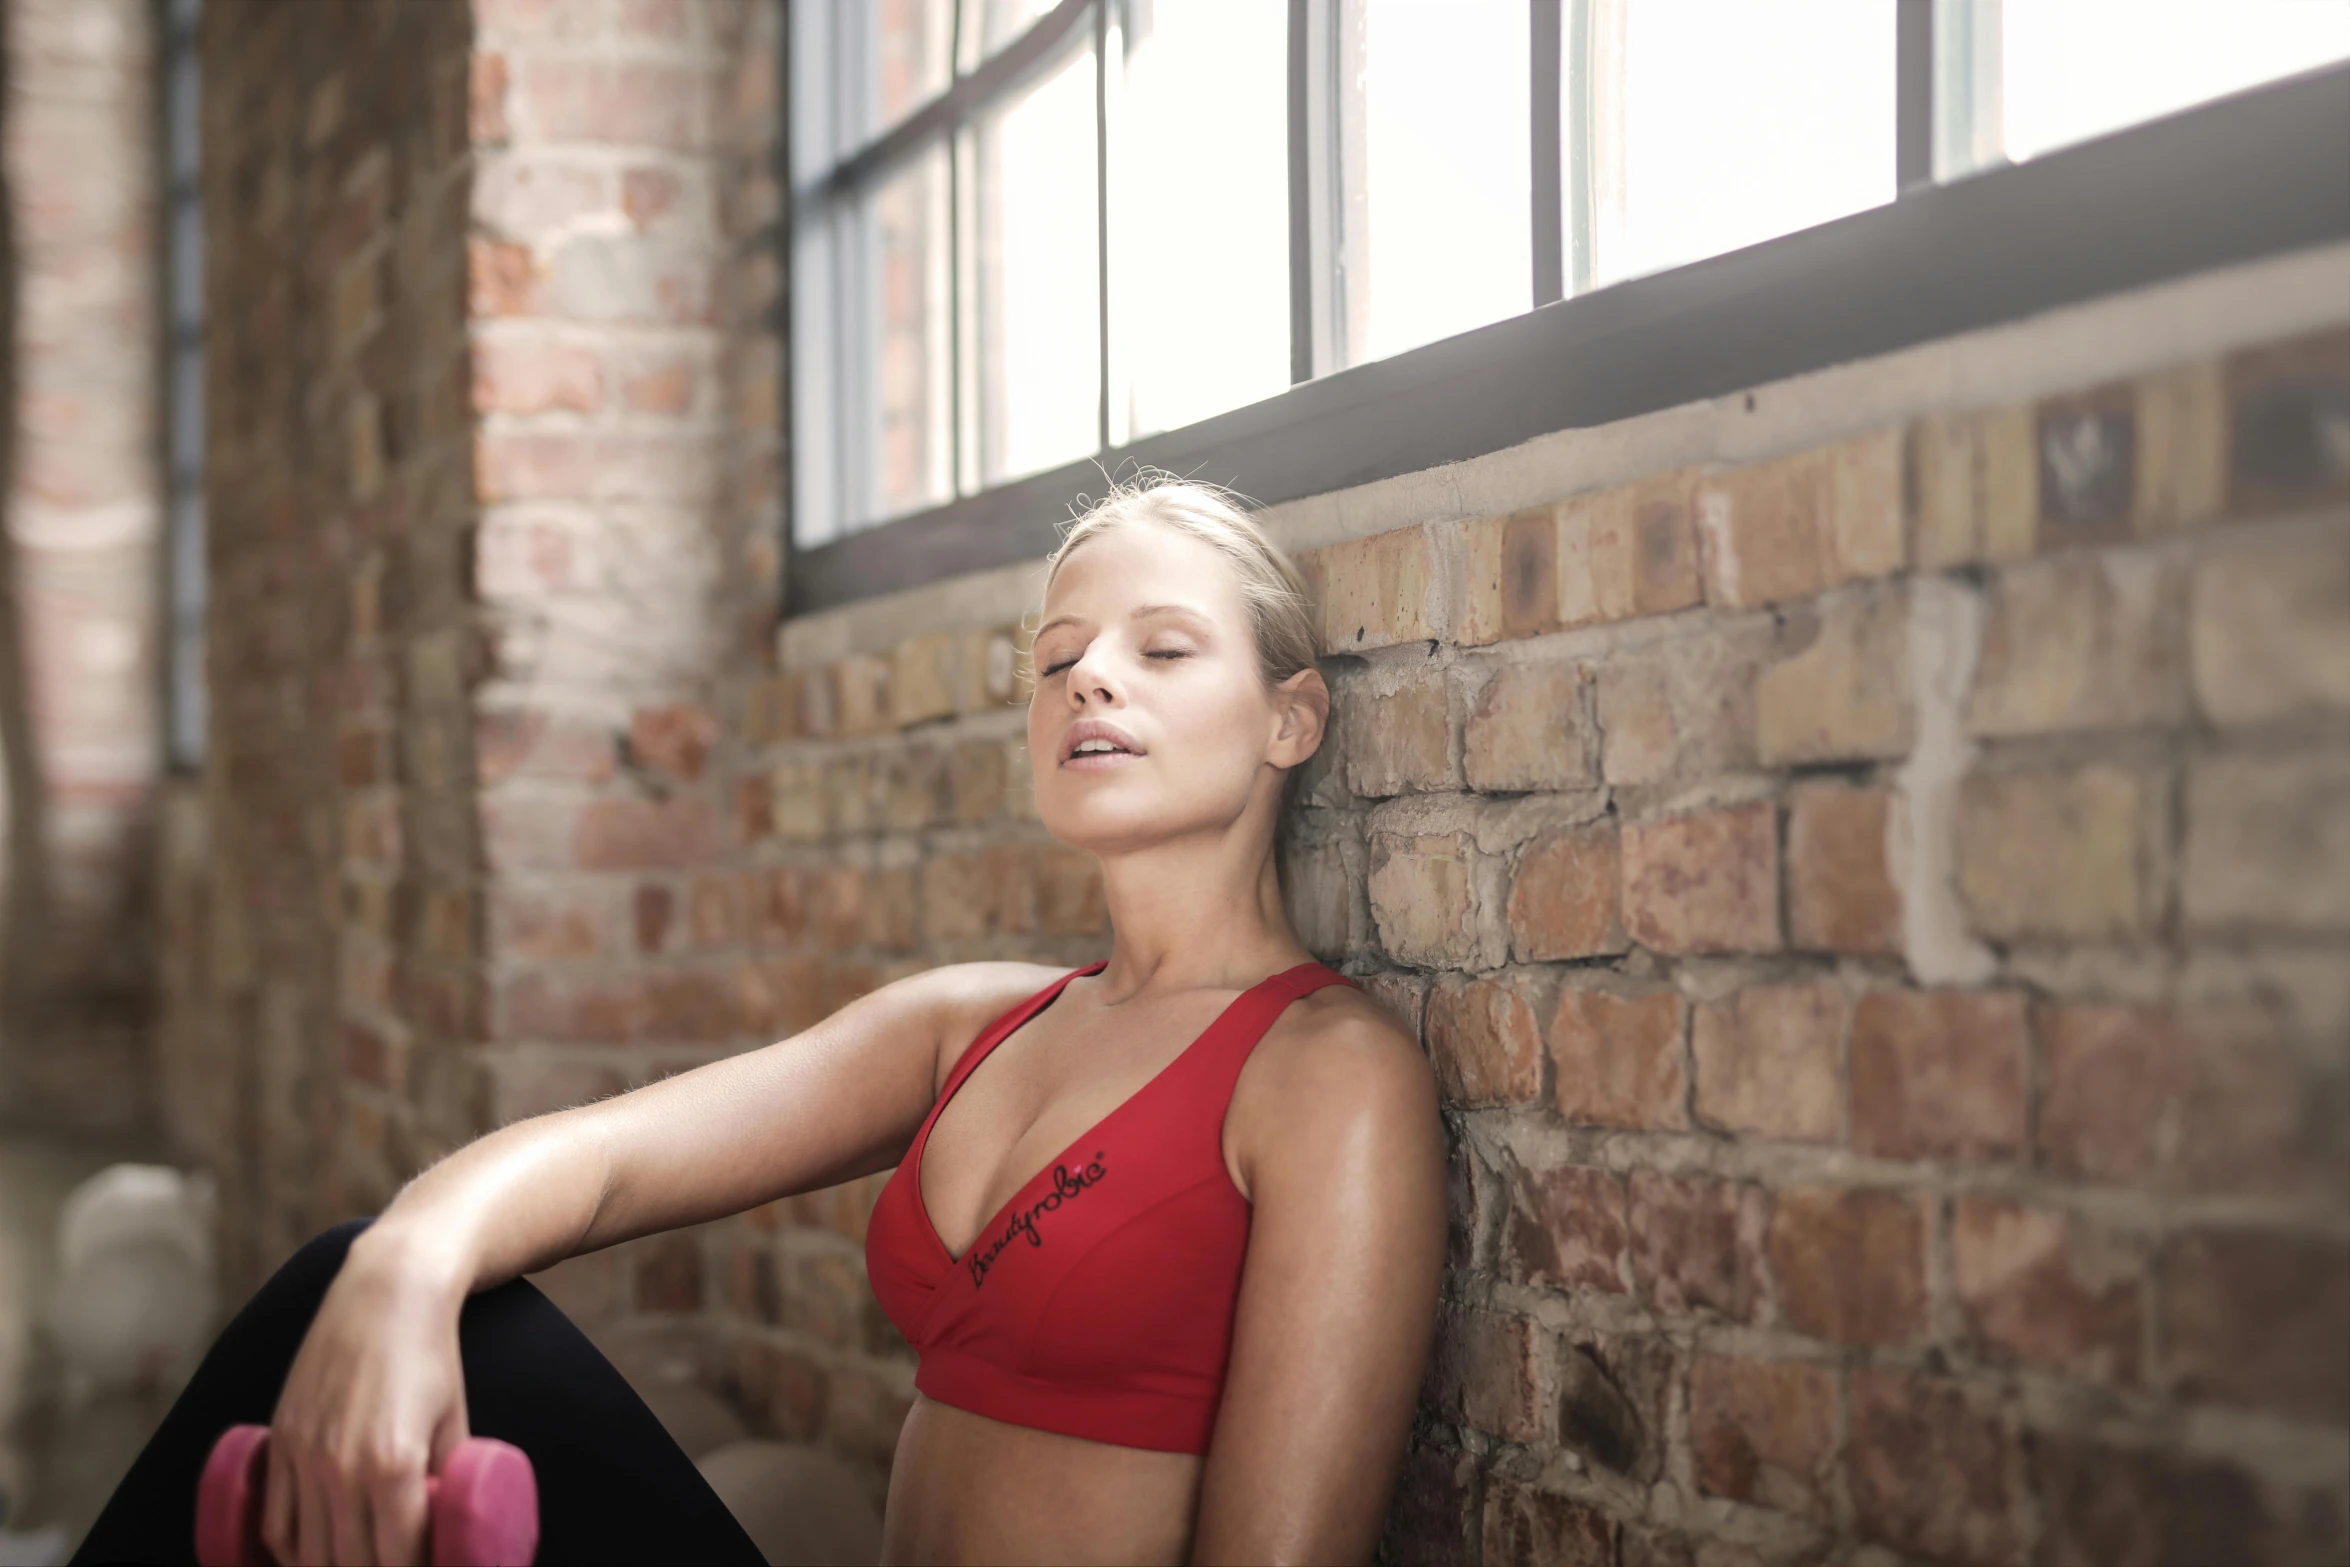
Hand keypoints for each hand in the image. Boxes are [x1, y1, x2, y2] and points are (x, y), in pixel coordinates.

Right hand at [261, 1232, 470, 1565]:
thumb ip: (447, 1481)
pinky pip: (275, 1523)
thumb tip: (446, 1530)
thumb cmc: (432, 1356)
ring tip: (359, 1562)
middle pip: (349, 1564)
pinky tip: (314, 1555)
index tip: (426, 1565)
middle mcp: (341, 1467)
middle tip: (397, 1561)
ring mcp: (304, 1456)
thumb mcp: (454, 1421)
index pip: (398, 1559)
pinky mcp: (281, 1442)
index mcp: (394, 1466)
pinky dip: (292, 1552)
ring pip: (308, 1553)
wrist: (385, 1292)